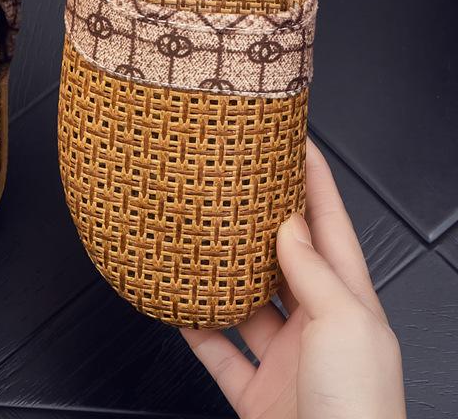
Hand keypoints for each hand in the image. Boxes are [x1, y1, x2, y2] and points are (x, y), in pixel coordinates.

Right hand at [181, 138, 405, 418]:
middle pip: (283, 258)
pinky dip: (193, 326)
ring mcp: (285, 356)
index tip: (294, 142)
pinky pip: (217, 348)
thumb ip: (313, 271)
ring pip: (244, 301)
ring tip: (196, 238)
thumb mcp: (344, 323)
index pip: (329, 224)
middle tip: (233, 184)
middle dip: (260, 220)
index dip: (314, 180)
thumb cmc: (359, 409)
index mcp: (348, 301)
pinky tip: (175, 304)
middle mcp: (317, 324)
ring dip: (220, 273)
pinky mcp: (255, 388)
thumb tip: (287, 227)